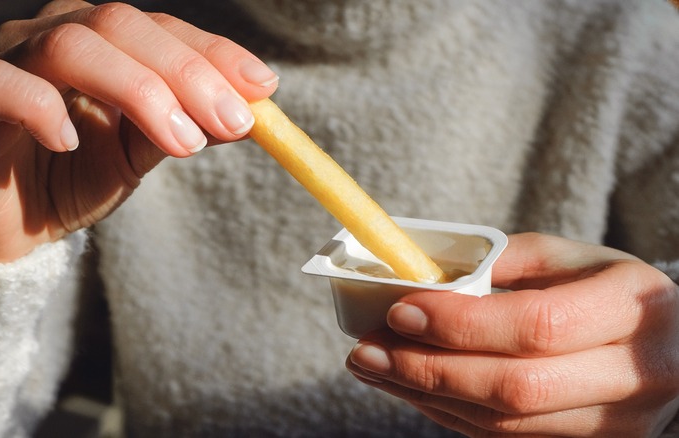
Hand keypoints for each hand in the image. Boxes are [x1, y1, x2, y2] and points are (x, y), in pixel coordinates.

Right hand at [0, 0, 277, 261]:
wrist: (16, 225)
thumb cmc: (78, 176)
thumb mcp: (144, 152)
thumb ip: (186, 125)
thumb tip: (249, 110)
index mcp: (102, 39)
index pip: (162, 28)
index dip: (214, 54)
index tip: (263, 88)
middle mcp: (55, 35)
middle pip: (121, 24)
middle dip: (186, 74)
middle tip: (232, 122)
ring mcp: (10, 62)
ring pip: (71, 46)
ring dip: (137, 91)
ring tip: (181, 144)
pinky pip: (3, 87)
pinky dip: (43, 109)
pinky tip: (71, 143)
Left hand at [346, 233, 678, 436]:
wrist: (669, 346)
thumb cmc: (608, 290)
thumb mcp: (571, 257)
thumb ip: (507, 260)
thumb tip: (431, 279)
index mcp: (630, 308)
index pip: (536, 326)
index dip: (461, 324)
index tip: (400, 311)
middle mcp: (633, 374)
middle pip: (516, 387)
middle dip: (428, 370)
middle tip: (366, 349)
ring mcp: (615, 422)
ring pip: (506, 423)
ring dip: (426, 396)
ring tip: (373, 366)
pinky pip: (505, 437)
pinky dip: (448, 414)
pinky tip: (410, 387)